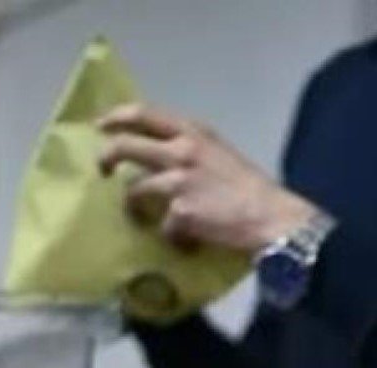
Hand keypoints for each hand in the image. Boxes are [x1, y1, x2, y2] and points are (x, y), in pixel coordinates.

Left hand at [98, 103, 318, 253]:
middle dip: (107, 156)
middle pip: (127, 146)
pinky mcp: (180, 212)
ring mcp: (179, 181)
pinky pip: (163, 227)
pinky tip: (186, 245)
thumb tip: (165, 161)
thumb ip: (193, 152)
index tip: (103, 125)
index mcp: (195, 132)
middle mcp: (182, 151)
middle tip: (102, 169)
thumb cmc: (252, 189)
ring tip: (139, 219)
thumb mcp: (221, 155)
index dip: (118, 117)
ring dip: (133, 207)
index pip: (146, 114)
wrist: (273, 218)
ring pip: (135, 191)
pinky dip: (172, 238)